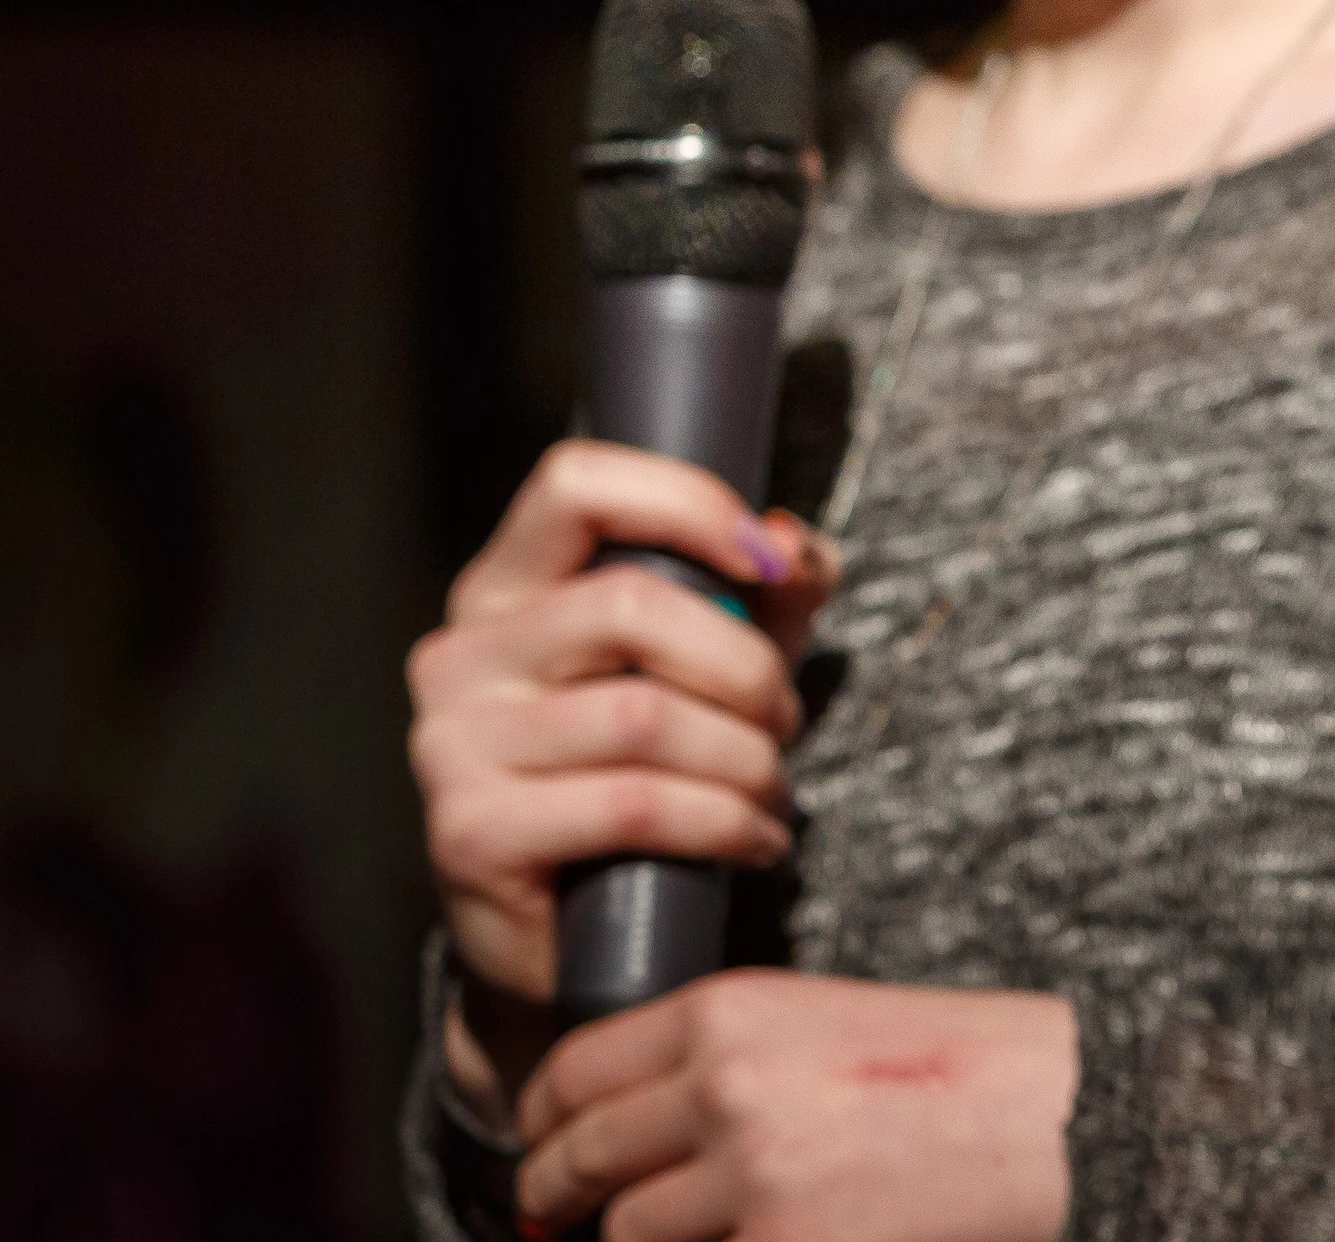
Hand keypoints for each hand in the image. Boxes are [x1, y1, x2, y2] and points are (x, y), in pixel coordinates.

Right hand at [405, 440, 840, 1111]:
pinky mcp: (470, 833)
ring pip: (644, 715)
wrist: (571, 939)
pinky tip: (755, 840)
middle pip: (632, 605)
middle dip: (745, 666)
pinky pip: (632, 804)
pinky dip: (723, 821)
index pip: (575, 483)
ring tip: (773, 790)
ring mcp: (452, 745)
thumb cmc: (647, 774)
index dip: (685, 502)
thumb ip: (766, 592)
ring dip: (747, 757)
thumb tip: (794, 542)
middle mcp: (461, 654)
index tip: (764, 560)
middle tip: (784, 720)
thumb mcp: (716, 665)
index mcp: (508, 589)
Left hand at [515, 971, 1073, 1241]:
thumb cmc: (958, 1068)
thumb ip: (721, 1058)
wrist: (1060, 1114)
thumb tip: (622, 1128)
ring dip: (635, 1241)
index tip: (542, 1143)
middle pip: (577, 1158)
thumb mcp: (820, 1023)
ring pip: (625, 1233)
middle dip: (554, 1197)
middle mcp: (724, 1086)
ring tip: (681, 1230)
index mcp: (730, 1011)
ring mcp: (750, 1177)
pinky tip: (749, 1235)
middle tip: (553, 1214)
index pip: (572, 1070)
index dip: (541, 1120)